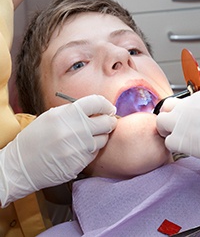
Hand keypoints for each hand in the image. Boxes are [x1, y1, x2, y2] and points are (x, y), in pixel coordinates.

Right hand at [0, 95, 116, 205]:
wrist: (21, 165)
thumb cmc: (36, 138)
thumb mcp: (52, 116)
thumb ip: (74, 111)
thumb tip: (97, 109)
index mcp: (66, 114)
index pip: (96, 102)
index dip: (106, 104)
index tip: (108, 108)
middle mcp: (75, 129)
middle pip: (106, 121)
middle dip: (109, 120)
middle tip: (107, 121)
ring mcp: (78, 148)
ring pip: (103, 139)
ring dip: (101, 136)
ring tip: (90, 137)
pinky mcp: (79, 163)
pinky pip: (94, 153)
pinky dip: (92, 150)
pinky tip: (81, 149)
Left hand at [156, 89, 199, 170]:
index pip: (180, 102)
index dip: (181, 112)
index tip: (186, 120)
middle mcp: (188, 106)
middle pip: (165, 108)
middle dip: (168, 117)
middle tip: (176, 128)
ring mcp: (182, 121)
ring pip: (160, 124)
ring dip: (168, 131)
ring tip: (180, 140)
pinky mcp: (182, 139)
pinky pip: (168, 143)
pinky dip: (175, 147)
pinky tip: (187, 149)